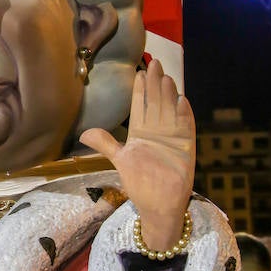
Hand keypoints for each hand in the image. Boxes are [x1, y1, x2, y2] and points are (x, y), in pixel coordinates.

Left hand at [79, 59, 194, 251]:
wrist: (157, 206)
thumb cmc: (140, 184)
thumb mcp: (120, 160)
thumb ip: (106, 144)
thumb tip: (84, 134)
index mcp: (141, 133)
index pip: (140, 106)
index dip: (140, 90)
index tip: (138, 72)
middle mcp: (158, 132)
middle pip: (156, 103)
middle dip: (155, 84)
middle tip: (154, 63)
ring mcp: (172, 139)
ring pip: (171, 111)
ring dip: (169, 95)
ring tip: (165, 77)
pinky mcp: (186, 149)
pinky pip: (186, 128)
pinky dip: (184, 115)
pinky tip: (182, 100)